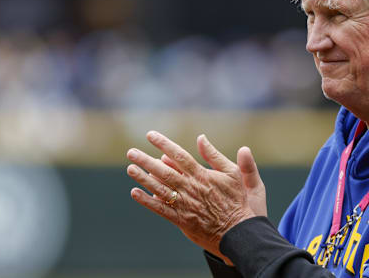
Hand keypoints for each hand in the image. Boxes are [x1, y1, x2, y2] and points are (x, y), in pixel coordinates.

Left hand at [126, 131, 266, 262]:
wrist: (239, 232)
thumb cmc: (238, 201)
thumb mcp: (233, 173)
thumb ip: (215, 155)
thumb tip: (201, 138)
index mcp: (202, 175)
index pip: (179, 155)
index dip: (164, 144)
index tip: (150, 135)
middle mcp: (190, 188)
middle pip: (164, 171)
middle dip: (146, 160)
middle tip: (131, 152)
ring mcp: (185, 204)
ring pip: (159, 189)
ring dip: (143, 178)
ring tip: (130, 168)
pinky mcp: (182, 220)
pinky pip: (161, 209)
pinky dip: (147, 201)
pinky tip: (135, 192)